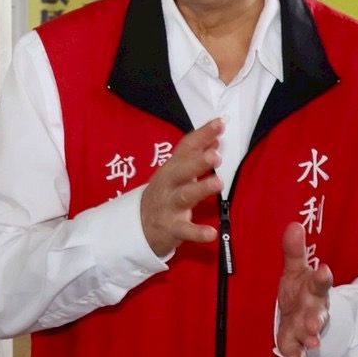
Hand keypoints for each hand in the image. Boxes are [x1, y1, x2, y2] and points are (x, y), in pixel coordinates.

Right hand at [139, 119, 224, 257]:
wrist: (137, 225)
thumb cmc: (163, 193)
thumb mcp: (176, 171)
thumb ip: (196, 154)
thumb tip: (216, 137)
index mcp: (172, 168)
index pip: (186, 147)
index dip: (202, 134)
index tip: (220, 123)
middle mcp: (170, 184)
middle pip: (182, 170)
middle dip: (198, 162)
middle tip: (215, 155)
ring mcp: (170, 206)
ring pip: (185, 196)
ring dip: (201, 189)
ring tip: (218, 183)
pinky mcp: (172, 228)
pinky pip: (185, 230)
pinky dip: (197, 232)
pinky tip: (211, 233)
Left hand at [274, 222, 330, 356]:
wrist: (303, 315)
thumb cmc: (299, 289)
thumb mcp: (295, 269)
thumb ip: (294, 251)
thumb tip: (293, 225)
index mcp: (314, 288)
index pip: (320, 281)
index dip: (321, 277)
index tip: (323, 270)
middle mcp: (313, 309)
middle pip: (317, 313)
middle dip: (317, 318)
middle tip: (315, 323)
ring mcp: (306, 327)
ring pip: (310, 333)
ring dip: (310, 337)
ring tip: (311, 341)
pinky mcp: (295, 341)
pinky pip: (296, 349)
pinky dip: (296, 356)